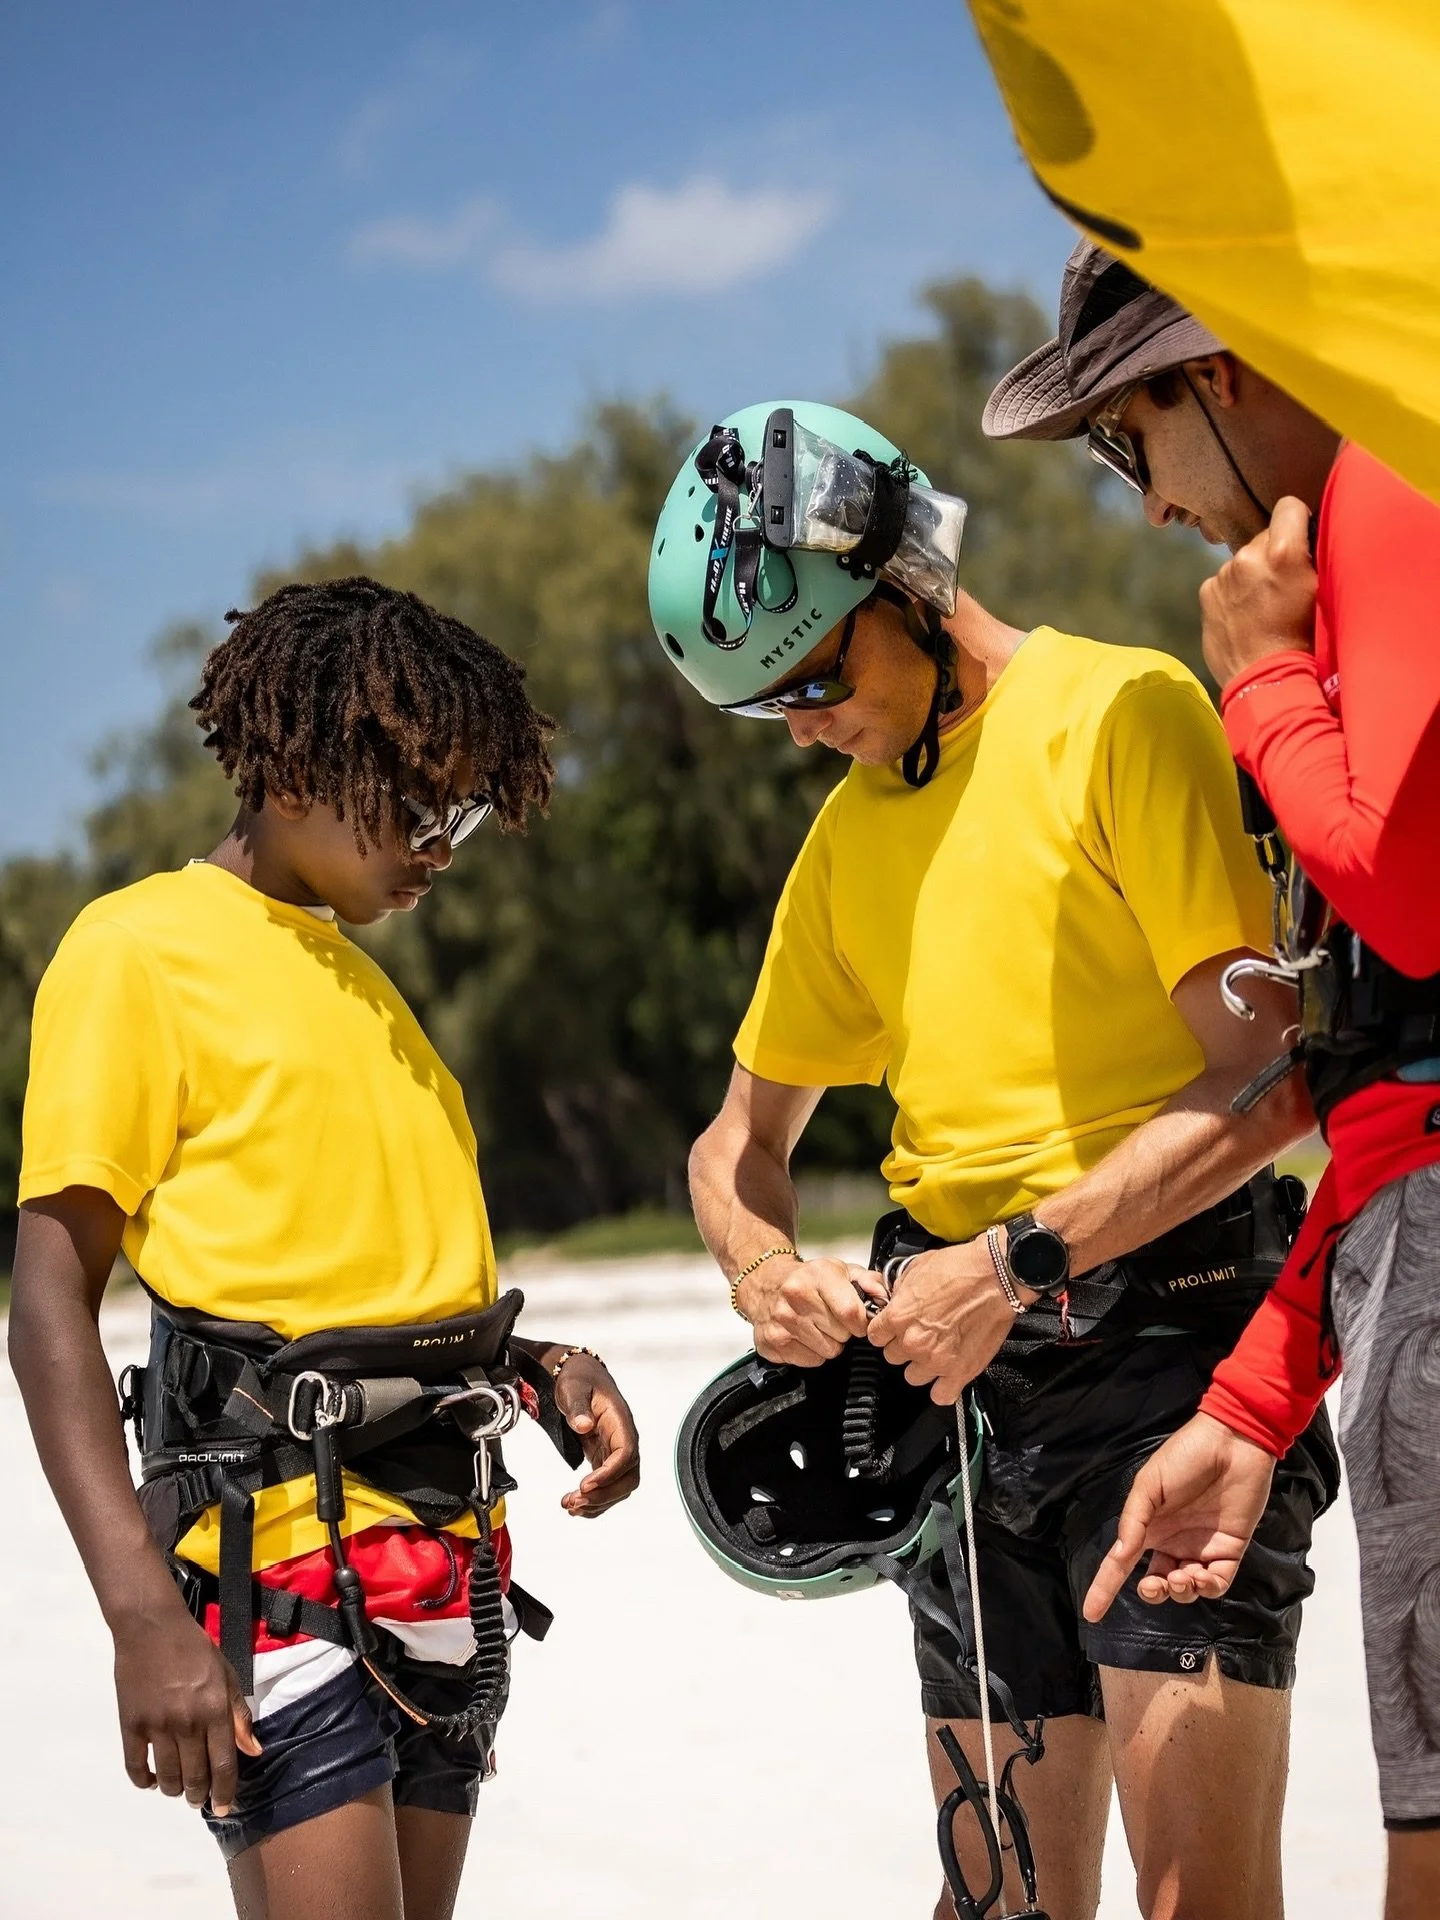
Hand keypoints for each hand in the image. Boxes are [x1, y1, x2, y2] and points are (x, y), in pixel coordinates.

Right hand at [113, 1598, 260, 1816]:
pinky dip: (144, 1781)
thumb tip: (253, 1751)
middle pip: (195, 1777)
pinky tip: (151, 1781)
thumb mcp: (227, 1675)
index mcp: (215, 1709)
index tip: (223, 1808)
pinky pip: (136, 1767)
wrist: (152, 1628)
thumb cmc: (195, 1649)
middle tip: (199, 1799)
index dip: (224, 1793)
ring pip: (167, 1778)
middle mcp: (187, 1722)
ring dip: (174, 1790)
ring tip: (178, 1788)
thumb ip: (239, 1715)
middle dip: (199, 1796)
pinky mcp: (130, 1725)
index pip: (223, 1765)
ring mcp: (157, 1725)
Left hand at [552, 1354, 640, 1516]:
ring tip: (570, 1506)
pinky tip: (576, 1506)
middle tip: (575, 1501)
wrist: (580, 1377)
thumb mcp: (574, 1388)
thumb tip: (584, 1425)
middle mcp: (623, 1439)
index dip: (609, 1473)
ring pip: (619, 1487)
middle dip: (604, 1495)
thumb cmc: (580, 1380)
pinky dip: (594, 1501)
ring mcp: (615, 1451)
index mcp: (620, 1421)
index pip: (626, 1453)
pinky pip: (607, 1486)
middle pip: (627, 1477)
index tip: (585, 1484)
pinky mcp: (605, 1459)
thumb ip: (578, 1406)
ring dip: (597, 1502)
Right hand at [739, 1254, 885, 1365]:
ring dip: (828, 1343)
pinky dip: (812, 1353)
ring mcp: (782, 1322)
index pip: (851, 1313)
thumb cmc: (808, 1279)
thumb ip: (868, 1282)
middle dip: (843, 1332)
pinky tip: (805, 1336)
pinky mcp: (772, 1342)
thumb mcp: (839, 1270)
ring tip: (818, 1327)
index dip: (861, 1323)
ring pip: (827, 1351)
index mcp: (817, 1277)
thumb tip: (885, 1299)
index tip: (858, 1321)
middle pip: (841, 1335)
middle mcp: (795, 1297)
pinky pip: (810, 1361)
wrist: (766, 1283)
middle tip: (832, 1320)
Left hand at [867, 1240, 1018, 1403]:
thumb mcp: (916, 1268)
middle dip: (904, 1345)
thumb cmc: (960, 1267)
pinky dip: (943, 1387)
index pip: (875, 1336)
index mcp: (898, 1317)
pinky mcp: (961, 1372)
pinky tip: (948, 1373)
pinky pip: (941, 1395)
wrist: (996, 1275)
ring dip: (922, 1365)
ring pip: (913, 1376)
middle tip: (922, 1333)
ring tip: (938, 1350)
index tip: (895, 1328)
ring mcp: (936, 1360)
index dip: (886, 1330)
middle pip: (893, 1357)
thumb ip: (898, 1291)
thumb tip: (892, 1300)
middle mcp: (913, 1342)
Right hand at [1082, 1413, 1276, 1622]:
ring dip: (1180, 1590)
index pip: (1122, 1562)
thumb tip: (1121, 1555)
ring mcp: (1201, 1547)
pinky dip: (1208, 1588)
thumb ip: (1133, 1521)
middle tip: (1155, 1585)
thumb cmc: (1185, 1456)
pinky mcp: (1230, 1550)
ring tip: (1182, 1576)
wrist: (1232, 1444)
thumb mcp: (1148, 1484)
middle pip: (1156, 1582)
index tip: (1091, 1614)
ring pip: (1186, 1589)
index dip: (1105, 1588)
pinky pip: (1217, 1583)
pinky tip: (1202, 1576)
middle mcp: (1173, 1540)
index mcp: (1148, 1524)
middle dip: (1153, 1593)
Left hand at [1200, 495, 1316, 686]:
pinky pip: (1224, 581)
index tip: (1301, 539)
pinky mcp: (1206, 593)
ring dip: (1252, 574)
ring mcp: (1223, 575)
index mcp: (1282, 552)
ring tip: (1264, 607)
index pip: (1288, 506)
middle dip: (1274, 553)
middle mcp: (1248, 557)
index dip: (1297, 520)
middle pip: (1264, 536)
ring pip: (1243, 560)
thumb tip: (1309, 536)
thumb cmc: (1306, 640)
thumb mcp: (1324, 592)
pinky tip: (1245, 617)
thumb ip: (1313, 557)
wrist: (1268, 681)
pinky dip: (1233, 593)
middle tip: (1285, 585)